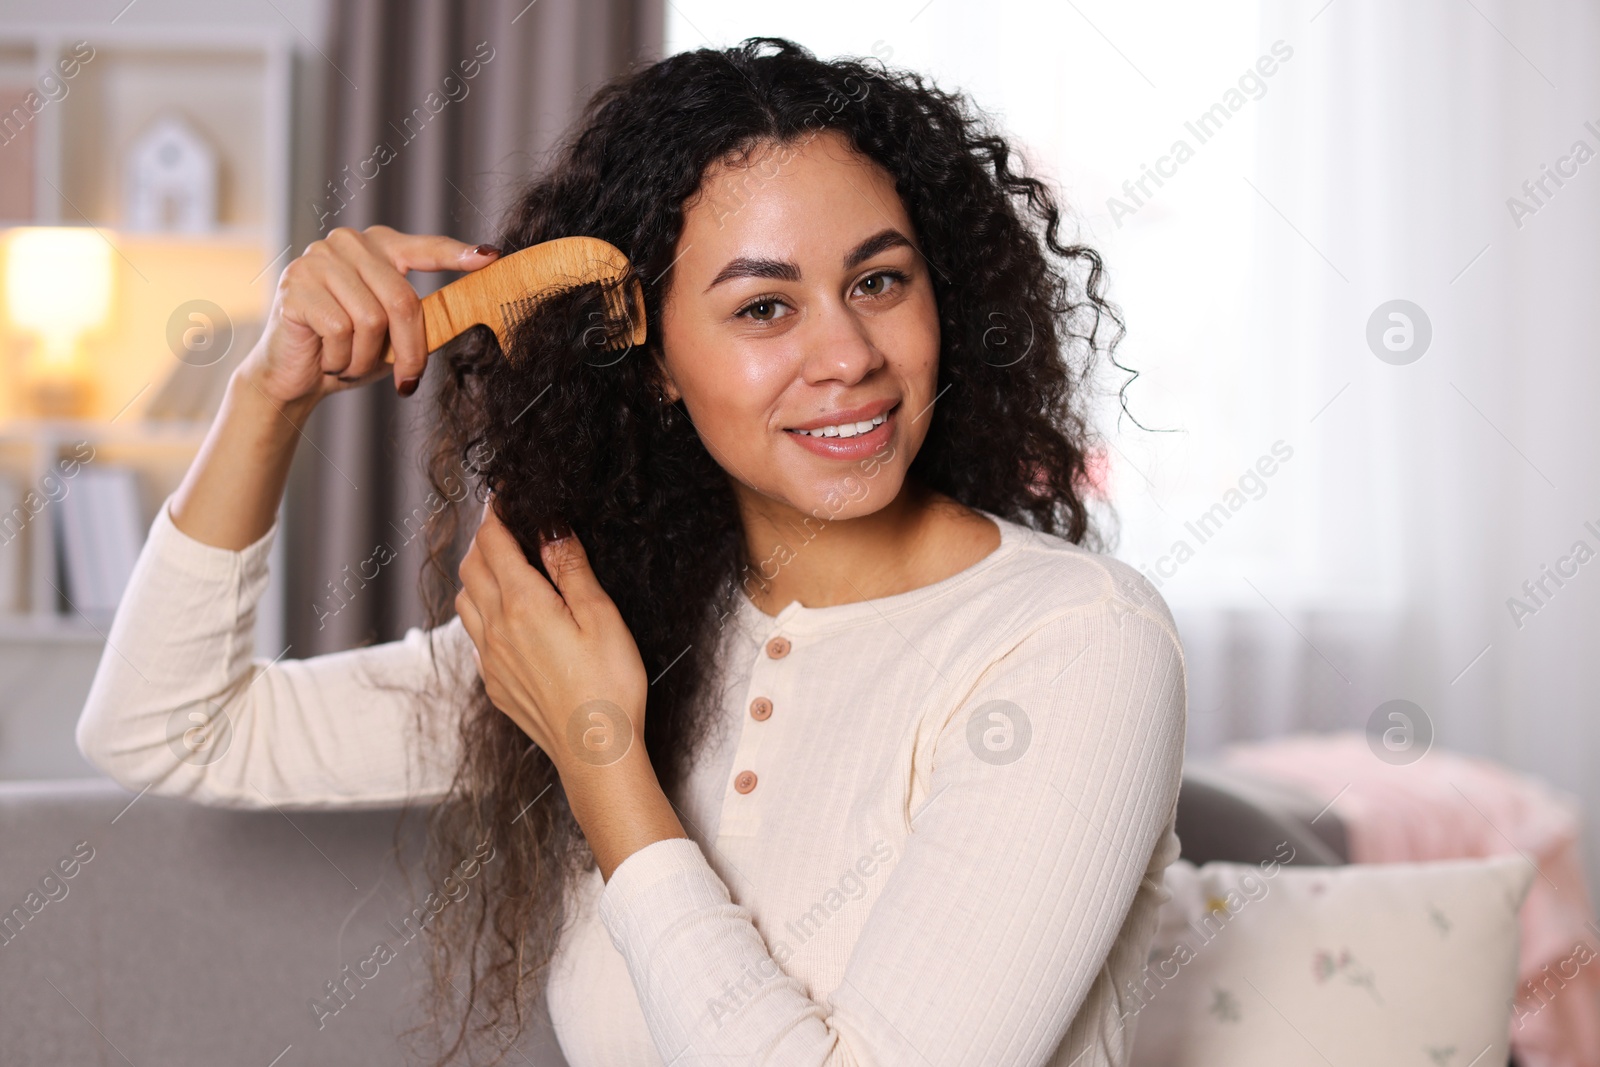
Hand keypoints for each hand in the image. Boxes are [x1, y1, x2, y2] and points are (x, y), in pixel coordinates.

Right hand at [239, 225, 500, 406]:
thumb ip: (421, 319)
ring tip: (350, 363)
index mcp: (377, 247)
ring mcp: (317, 259)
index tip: (490, 259)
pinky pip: (340, 329)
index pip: (424, 248)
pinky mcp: (295, 284)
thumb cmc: (350, 351)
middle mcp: (347, 243)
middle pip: (402, 299)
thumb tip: (468, 313)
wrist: (294, 376)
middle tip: (407, 379)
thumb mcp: (393, 335)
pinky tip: (327, 359)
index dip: (457, 255)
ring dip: (366, 358)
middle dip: (410, 349)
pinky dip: (341, 358)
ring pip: (371, 319)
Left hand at [455, 499, 649, 774]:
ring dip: (477, 574)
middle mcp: (497, 629)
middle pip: (471, 567)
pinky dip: (481, 612)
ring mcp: (491, 660)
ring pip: (465, 601)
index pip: (494, 543)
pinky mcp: (495, 685)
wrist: (595, 752)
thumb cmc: (609, 686)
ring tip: (504, 567)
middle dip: (484, 539)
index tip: (504, 495)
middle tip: (507, 526)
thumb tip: (550, 528)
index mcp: (523, 605)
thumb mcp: (601, 617)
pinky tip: (507, 618)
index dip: (496, 513)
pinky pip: (474, 636)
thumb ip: (571, 569)